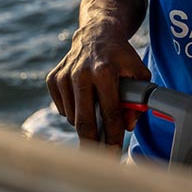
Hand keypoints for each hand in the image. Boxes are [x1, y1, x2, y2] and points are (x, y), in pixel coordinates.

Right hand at [46, 26, 150, 148]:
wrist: (96, 34)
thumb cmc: (121, 56)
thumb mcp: (138, 72)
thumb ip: (138, 98)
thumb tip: (128, 126)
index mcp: (104, 71)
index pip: (109, 112)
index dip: (113, 135)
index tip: (115, 151)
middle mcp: (81, 74)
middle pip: (84, 121)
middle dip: (92, 143)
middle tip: (99, 157)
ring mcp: (63, 76)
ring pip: (72, 116)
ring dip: (86, 122)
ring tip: (97, 110)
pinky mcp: (52, 79)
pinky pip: (62, 108)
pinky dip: (74, 111)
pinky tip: (84, 98)